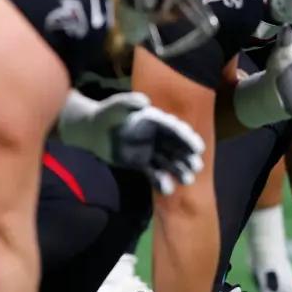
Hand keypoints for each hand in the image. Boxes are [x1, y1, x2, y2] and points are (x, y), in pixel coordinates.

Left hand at [58, 90, 204, 193]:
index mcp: (154, 121)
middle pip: (176, 147)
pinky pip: (153, 173)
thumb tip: (145, 102)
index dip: (187, 138)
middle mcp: (156, 136)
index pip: (174, 130)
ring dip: (179, 170)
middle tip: (197, 167)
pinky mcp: (141, 163)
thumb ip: (129, 102)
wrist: (93, 131)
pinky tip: (168, 189)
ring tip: (188, 180)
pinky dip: (161, 181)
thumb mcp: (116, 105)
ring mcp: (150, 150)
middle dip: (187, 156)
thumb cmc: (106, 114)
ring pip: (169, 162)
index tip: (198, 148)